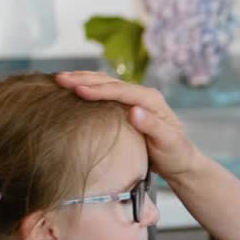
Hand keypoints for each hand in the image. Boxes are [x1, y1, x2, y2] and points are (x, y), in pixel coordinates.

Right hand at [56, 71, 201, 180]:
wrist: (180, 161)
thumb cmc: (175, 154)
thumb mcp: (168, 142)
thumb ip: (152, 126)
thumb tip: (134, 111)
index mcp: (151, 100)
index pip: (122, 90)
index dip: (100, 90)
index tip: (78, 90)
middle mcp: (142, 95)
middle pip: (110, 81)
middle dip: (84, 79)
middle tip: (59, 79)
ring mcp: (133, 99)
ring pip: (105, 83)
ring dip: (82, 79)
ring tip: (59, 79)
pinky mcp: (126, 107)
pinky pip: (104, 93)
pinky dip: (87, 88)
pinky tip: (72, 89)